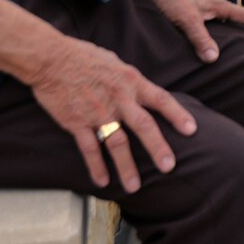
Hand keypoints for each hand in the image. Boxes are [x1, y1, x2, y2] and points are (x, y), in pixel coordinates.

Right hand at [28, 35, 194, 193]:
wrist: (51, 58)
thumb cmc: (84, 57)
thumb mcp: (116, 62)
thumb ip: (130, 81)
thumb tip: (142, 91)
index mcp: (131, 81)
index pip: (161, 99)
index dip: (177, 115)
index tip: (191, 130)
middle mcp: (118, 98)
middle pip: (143, 126)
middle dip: (157, 148)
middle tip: (169, 167)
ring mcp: (97, 112)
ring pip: (116, 143)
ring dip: (126, 167)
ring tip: (134, 187)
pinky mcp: (76, 122)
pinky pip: (89, 148)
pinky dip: (96, 166)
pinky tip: (102, 181)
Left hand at [132, 0, 243, 64]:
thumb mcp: (186, 19)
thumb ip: (200, 39)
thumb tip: (214, 59)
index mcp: (220, 5)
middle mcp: (216, 4)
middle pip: (241, 17)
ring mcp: (206, 5)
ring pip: (228, 19)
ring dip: (237, 29)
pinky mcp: (196, 8)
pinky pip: (216, 20)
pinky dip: (222, 29)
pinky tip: (216, 38)